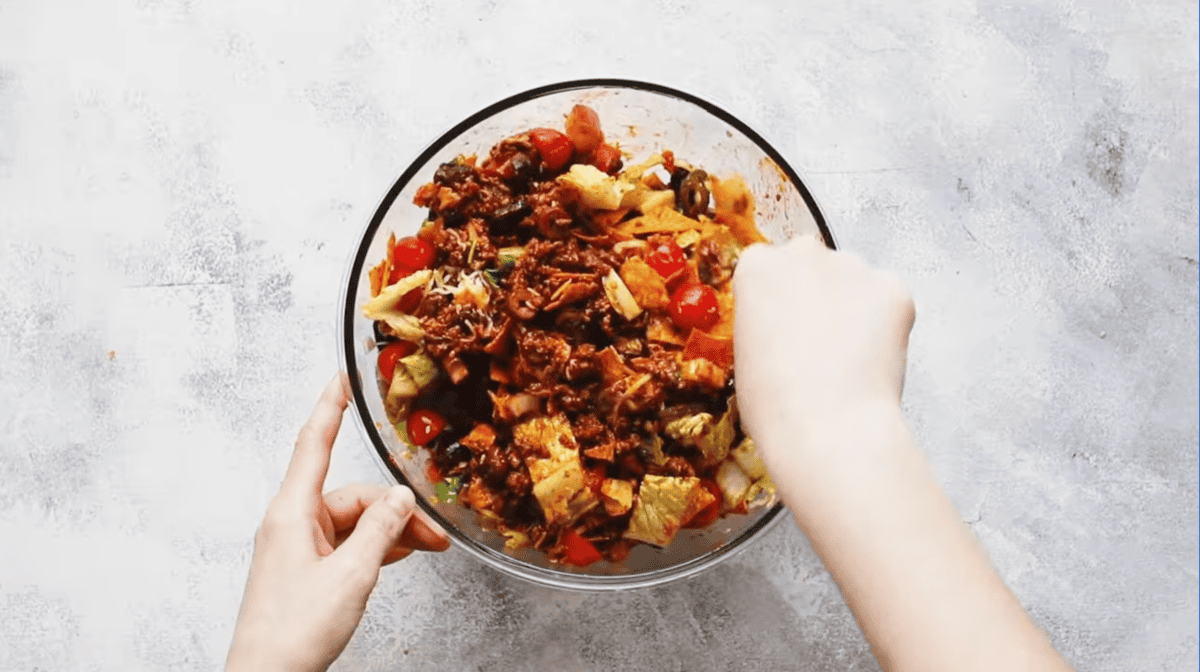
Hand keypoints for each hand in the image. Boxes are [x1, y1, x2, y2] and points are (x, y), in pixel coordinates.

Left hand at [225, 375, 449, 671]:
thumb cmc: (292, 633)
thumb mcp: (351, 576)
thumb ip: (381, 530)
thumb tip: (400, 497)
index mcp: (292, 513)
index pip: (314, 443)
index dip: (330, 407)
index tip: (340, 377)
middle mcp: (292, 523)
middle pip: (352, 494)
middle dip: (395, 509)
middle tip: (433, 532)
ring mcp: (298, 548)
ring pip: (354, 522)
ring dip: (390, 533)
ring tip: (426, 549)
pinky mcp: (306, 570)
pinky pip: (347, 544)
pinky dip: (376, 548)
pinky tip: (401, 557)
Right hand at [733, 235, 915, 470]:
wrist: (828, 429)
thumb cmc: (776, 406)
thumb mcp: (744, 355)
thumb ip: (763, 321)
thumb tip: (785, 327)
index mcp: (757, 268)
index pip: (765, 265)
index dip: (776, 297)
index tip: (781, 320)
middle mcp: (803, 254)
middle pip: (810, 263)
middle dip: (814, 292)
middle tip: (816, 339)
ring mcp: (853, 268)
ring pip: (853, 281)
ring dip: (851, 306)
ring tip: (846, 356)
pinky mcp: (893, 289)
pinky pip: (889, 300)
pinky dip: (886, 323)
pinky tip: (871, 357)